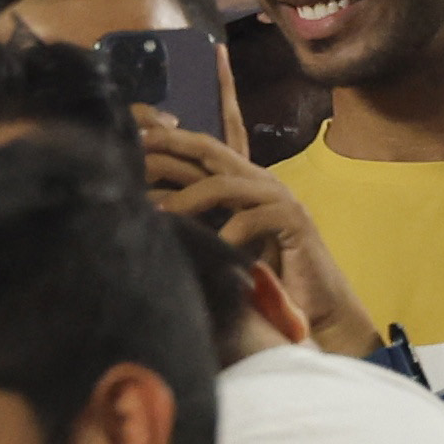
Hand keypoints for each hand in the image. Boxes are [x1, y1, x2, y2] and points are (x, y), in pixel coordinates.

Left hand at [136, 113, 376, 349]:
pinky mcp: (294, 220)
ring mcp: (278, 197)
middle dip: (170, 144)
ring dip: (188, 197)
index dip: (165, 137)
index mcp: (239, 181)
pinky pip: (253, 218)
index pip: (200, 148)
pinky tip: (213, 247)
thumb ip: (192, 219)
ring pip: (225, 183)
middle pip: (209, 149)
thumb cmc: (260, 274)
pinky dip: (228, 232)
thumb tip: (141, 207)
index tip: (129, 136)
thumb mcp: (217, 240)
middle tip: (135, 150)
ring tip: (160, 213)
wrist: (314, 306)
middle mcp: (257, 181)